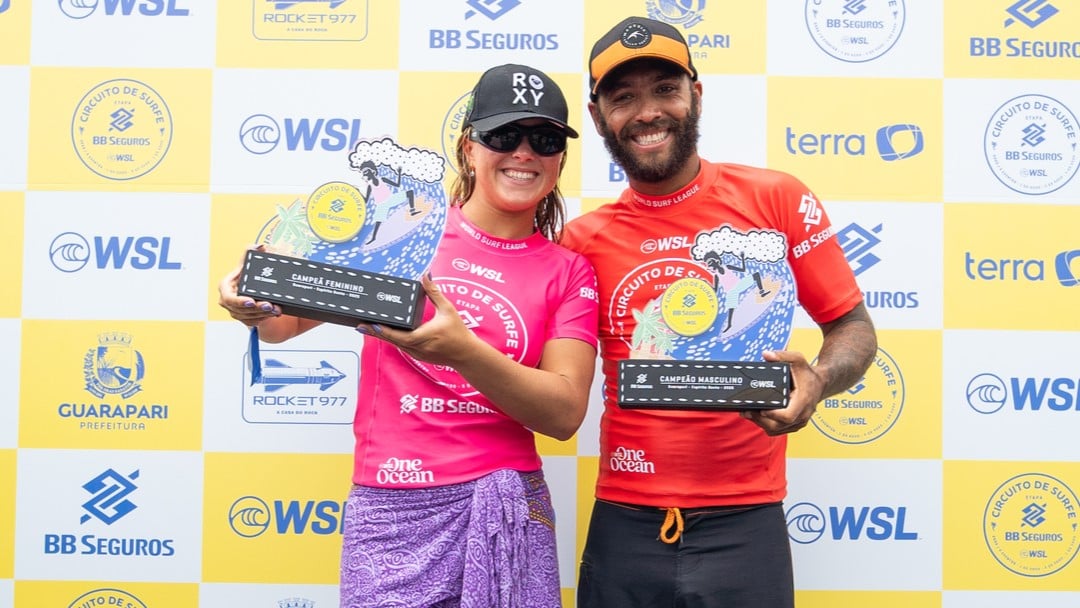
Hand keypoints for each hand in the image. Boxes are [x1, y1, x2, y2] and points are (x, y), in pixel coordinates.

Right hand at [217, 246, 281, 326]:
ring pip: (248, 317)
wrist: (258, 286)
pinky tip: (273, 313)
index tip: (251, 301)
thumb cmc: (251, 273)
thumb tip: (259, 246)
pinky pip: (253, 322)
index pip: (228, 297)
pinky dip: (264, 318)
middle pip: (239, 310)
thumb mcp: (251, 260)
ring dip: (263, 314)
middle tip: (270, 305)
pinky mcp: (245, 318)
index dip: (238, 301)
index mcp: (226, 286)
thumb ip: (253, 250)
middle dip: (256, 309)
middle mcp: (228, 300)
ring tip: (276, 309)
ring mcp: (236, 310)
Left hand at [356, 274, 478, 366]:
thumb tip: (426, 275)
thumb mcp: (447, 309)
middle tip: (360, 324)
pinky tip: (386, 333)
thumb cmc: (459, 333)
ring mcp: (417, 354)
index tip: (370, 323)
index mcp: (422, 337)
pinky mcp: (418, 356)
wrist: (467, 354)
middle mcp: (416, 348)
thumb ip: (434, 292)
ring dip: (383, 336)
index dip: (382, 330)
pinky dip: (393, 340)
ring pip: (395, 345)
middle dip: (375, 332)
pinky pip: (402, 347)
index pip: (396, 335)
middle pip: (391, 340)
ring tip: (369, 327)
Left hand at [740, 349, 824, 435]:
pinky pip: (778, 430)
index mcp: (803, 401)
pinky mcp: (794, 424)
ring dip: (761, 424)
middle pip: (778, 426)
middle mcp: (802, 415)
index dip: (772, 415)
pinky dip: (767, 425)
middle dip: (760, 420)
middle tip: (746, 411)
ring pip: (776, 430)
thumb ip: (782, 355)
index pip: (787, 416)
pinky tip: (757, 417)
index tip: (761, 408)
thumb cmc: (808, 374)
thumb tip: (766, 354)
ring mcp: (799, 422)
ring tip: (748, 413)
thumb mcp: (798, 360)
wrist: (820, 383)